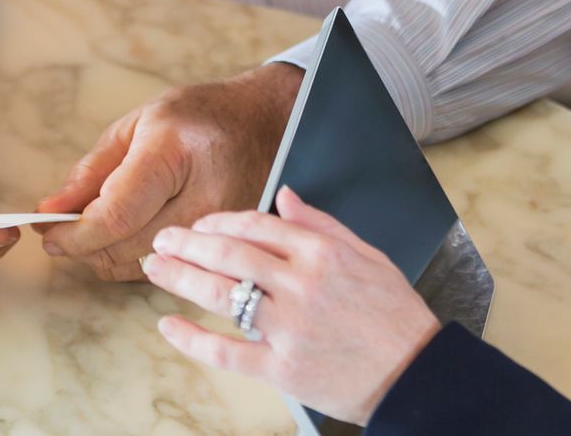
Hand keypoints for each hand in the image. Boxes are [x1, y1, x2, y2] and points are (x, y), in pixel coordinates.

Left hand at [34, 63, 301, 280]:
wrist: (269, 125)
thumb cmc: (200, 117)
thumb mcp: (140, 125)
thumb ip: (92, 171)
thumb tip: (50, 212)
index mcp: (174, 155)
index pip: (116, 216)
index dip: (74, 235)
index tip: (48, 234)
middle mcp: (204, 199)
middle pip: (126, 249)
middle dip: (86, 246)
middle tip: (65, 229)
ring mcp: (221, 232)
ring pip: (144, 268)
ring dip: (110, 255)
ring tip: (102, 226)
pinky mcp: (229, 252)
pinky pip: (169, 270)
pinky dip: (139, 259)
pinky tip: (134, 235)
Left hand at [144, 187, 441, 425]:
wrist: (415, 374)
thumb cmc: (394, 314)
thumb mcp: (367, 255)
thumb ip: (322, 224)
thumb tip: (285, 195)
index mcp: (323, 253)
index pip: (256, 224)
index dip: (220, 221)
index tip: (201, 224)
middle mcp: (302, 286)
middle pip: (230, 253)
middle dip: (189, 242)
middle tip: (163, 239)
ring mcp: (290, 329)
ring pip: (222, 296)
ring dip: (181, 277)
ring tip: (155, 267)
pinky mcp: (283, 370)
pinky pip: (227, 353)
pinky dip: (192, 339)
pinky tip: (168, 325)